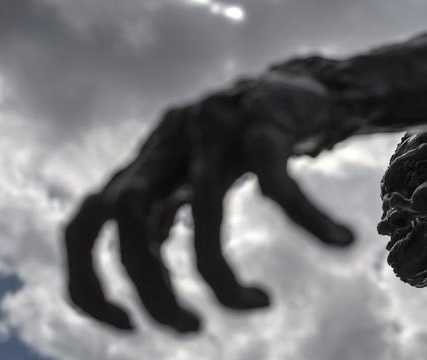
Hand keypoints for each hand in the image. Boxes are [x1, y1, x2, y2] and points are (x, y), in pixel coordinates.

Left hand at [63, 71, 353, 332]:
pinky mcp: (266, 122)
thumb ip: (168, 200)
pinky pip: (279, 184)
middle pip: (129, 217)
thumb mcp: (200, 169)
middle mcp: (173, 142)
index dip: (87, 278)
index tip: (126, 323)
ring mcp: (217, 128)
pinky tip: (340, 240)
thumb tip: (150, 244)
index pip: (87, 219)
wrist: (302, 84)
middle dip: (152, 287)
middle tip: (192, 327)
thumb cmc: (248, 138)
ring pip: (201, 209)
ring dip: (218, 275)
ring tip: (258, 305)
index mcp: (151, 160)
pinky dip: (308, 221)